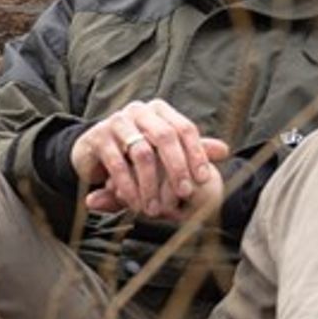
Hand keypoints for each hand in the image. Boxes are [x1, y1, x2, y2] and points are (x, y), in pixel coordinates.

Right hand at [71, 99, 229, 220]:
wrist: (92, 151)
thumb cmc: (134, 150)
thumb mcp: (163, 151)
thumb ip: (191, 150)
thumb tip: (225, 151)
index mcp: (159, 110)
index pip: (184, 128)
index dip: (196, 153)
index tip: (203, 179)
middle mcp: (138, 110)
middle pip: (165, 136)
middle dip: (177, 168)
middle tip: (184, 193)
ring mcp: (116, 122)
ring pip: (142, 153)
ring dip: (151, 184)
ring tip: (155, 208)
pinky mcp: (97, 137)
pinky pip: (118, 164)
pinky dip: (129, 188)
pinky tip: (135, 204)